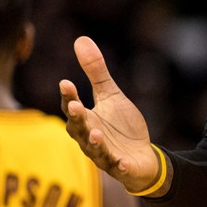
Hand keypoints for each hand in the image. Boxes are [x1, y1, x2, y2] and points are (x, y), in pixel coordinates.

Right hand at [59, 36, 159, 192]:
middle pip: (79, 128)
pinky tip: (123, 163)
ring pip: (95, 149)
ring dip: (94, 142)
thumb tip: (80, 39)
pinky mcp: (121, 167)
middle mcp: (89, 138)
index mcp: (85, 119)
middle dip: (77, 118)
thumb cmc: (120, 126)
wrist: (140, 155)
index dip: (69, 96)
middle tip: (76, 106)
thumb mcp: (111, 95)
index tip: (65, 82)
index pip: (72, 106)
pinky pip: (119, 167)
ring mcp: (104, 154)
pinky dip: (120, 165)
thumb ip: (96, 72)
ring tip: (96, 132)